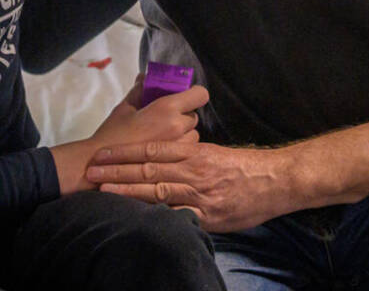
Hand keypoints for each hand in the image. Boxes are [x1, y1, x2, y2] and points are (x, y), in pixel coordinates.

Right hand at [50, 82, 207, 195]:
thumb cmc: (112, 134)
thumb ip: (140, 90)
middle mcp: (177, 126)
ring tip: (164, 137)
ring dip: (184, 134)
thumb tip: (145, 77)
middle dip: (183, 116)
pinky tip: (162, 150)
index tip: (182, 97)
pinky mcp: (175, 163)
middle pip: (194, 116)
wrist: (100, 163)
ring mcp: (178, 146)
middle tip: (166, 120)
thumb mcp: (125, 107)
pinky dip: (179, 149)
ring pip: (193, 135)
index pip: (200, 94)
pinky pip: (186, 152)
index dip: (193, 94)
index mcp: (167, 108)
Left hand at [85, 140, 293, 231]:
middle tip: (91, 171)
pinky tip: (137, 219)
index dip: (124, 152)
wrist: (276, 180)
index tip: (102, 153)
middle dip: (117, 171)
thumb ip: (190, 156)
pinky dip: (157, 216)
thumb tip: (164, 157)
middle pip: (148, 169)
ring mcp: (200, 194)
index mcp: (194, 153)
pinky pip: (179, 216)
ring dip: (128, 191)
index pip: (152, 149)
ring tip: (103, 192)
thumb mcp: (215, 153)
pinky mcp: (208, 215)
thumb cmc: (245, 167)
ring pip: (157, 191)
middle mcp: (193, 171)